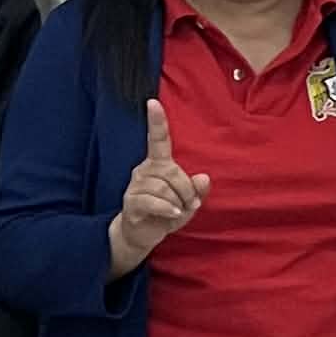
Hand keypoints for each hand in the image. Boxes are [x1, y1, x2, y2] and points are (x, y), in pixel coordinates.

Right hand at [106, 97, 210, 275]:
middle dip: (186, 190)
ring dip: (177, 202)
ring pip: (165, 188)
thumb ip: (197, 190)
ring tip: (176, 211)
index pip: (158, 139)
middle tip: (188, 203)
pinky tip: (172, 214)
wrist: (143, 234)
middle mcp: (144, 170)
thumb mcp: (188, 201)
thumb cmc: (167, 212)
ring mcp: (136, 185)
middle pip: (172, 172)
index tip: (152, 102)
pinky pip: (154, 201)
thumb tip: (204, 178)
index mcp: (159, 164)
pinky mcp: (131, 201)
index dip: (156, 121)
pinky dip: (167, 208)